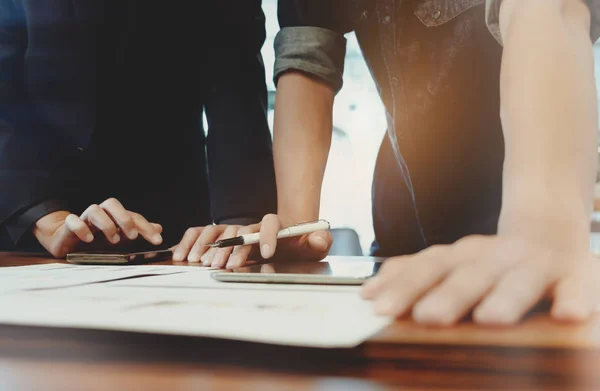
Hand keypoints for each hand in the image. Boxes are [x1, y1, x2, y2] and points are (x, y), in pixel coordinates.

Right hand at [33, 198, 162, 257]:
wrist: (67, 242)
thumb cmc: (96, 239)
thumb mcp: (120, 238)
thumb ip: (138, 232)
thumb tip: (159, 228)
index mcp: (114, 216)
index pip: (133, 216)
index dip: (146, 227)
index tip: (157, 240)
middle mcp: (100, 214)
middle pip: (112, 204)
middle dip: (124, 219)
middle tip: (133, 236)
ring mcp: (84, 219)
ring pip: (94, 209)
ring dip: (106, 224)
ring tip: (114, 240)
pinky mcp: (68, 227)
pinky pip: (72, 220)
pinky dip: (81, 228)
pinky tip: (89, 239)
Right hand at [172, 214, 331, 267]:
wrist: (288, 237)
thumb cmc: (302, 243)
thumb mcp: (317, 242)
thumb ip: (320, 241)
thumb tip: (318, 240)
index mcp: (276, 225)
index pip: (270, 222)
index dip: (268, 236)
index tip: (267, 252)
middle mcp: (254, 226)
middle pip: (242, 230)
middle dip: (234, 247)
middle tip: (228, 265)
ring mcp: (238, 230)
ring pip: (221, 230)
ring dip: (211, 245)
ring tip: (204, 261)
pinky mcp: (224, 237)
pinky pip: (203, 233)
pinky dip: (192, 241)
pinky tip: (183, 254)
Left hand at [361, 226, 599, 325]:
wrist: (548, 230)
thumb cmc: (491, 259)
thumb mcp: (450, 261)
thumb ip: (413, 275)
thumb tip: (368, 292)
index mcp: (462, 256)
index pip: (427, 268)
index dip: (403, 286)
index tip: (378, 306)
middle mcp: (494, 258)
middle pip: (468, 275)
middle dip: (448, 296)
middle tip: (427, 317)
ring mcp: (534, 265)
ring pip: (519, 280)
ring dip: (505, 298)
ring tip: (491, 318)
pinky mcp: (574, 275)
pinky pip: (577, 287)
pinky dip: (575, 299)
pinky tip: (569, 315)